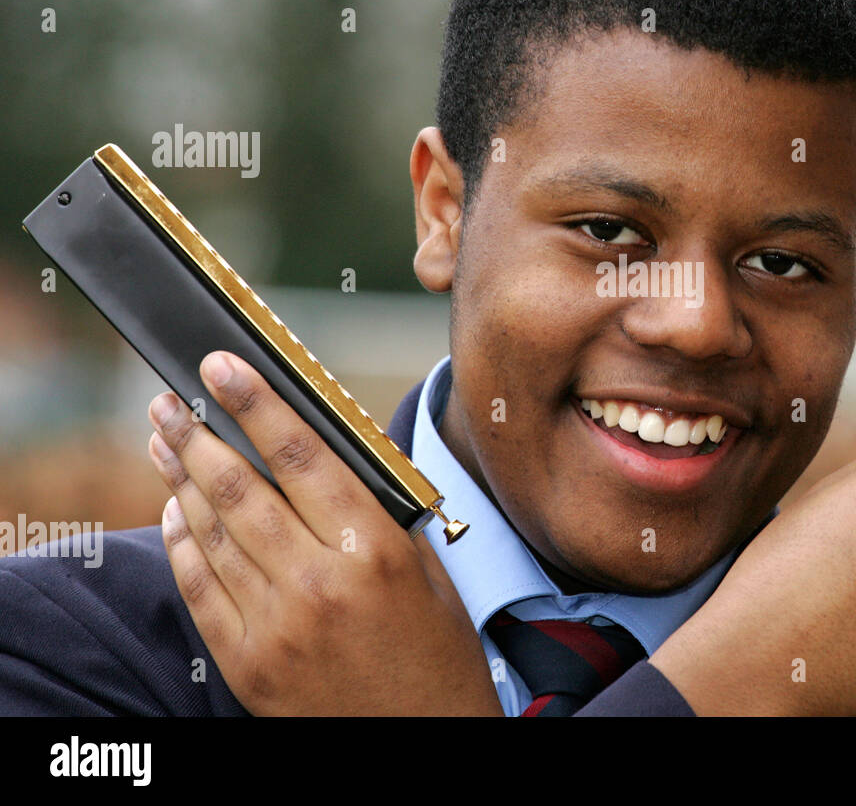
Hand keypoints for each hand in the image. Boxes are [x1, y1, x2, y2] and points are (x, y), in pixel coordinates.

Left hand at [146, 350, 501, 715]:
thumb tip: (321, 456)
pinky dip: (181, 544)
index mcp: (374, 550)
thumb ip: (377, 513)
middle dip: (198, 433)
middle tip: (171, 398)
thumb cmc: (437, 654)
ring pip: (212, 533)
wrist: (422, 743)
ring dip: (181, 478)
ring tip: (164, 440)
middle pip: (240, 488)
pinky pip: (200, 589)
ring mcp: (276, 626)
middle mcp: (319, 583)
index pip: (299, 456)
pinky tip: (174, 511)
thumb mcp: (428, 569)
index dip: (256, 403)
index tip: (222, 366)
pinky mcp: (248, 663)